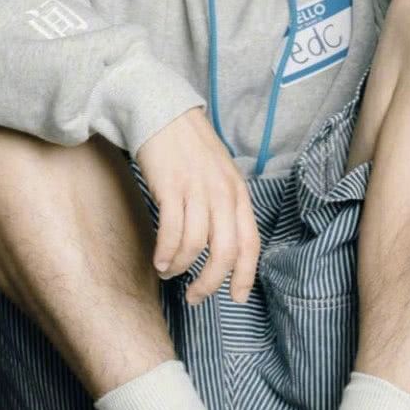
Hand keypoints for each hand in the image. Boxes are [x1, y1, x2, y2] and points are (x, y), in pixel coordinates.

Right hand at [135, 107, 259, 305]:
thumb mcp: (219, 172)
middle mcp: (222, 193)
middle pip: (225, 251)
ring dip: (180, 267)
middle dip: (210, 282)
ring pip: (196, 246)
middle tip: (195, 297)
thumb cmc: (189, 145)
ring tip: (169, 273)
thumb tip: (222, 244)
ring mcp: (197, 189)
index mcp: (238, 192)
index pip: (251, 242)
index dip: (246, 275)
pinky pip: (171, 231)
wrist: (162, 111)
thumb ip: (225, 203)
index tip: (237, 297)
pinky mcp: (170, 187)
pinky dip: (165, 253)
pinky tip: (158, 260)